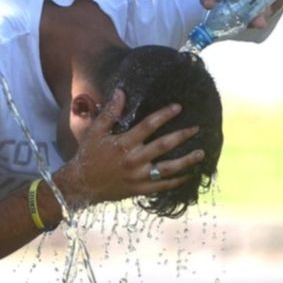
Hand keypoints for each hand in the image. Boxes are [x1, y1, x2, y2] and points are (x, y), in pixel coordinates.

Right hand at [54, 90, 203, 207]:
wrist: (82, 185)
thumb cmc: (88, 155)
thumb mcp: (95, 132)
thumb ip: (110, 113)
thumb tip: (121, 92)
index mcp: (123, 143)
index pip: (148, 125)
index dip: (164, 115)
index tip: (178, 107)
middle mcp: (133, 160)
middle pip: (163, 146)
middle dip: (182, 136)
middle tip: (197, 128)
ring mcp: (138, 177)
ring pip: (168, 168)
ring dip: (186, 161)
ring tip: (201, 153)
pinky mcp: (140, 190)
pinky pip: (162, 186)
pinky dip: (177, 181)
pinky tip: (189, 175)